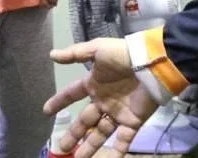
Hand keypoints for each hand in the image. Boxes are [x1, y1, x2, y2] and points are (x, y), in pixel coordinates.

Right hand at [43, 38, 158, 157]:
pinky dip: (117, 151)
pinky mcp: (133, 122)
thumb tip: (52, 56)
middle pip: (84, 120)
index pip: (72, 94)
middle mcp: (103, 101)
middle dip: (73, 134)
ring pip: (100, 133)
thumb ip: (74, 53)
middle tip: (62, 148)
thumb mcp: (97, 49)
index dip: (59, 102)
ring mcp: (118, 113)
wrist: (151, 64)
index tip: (46, 111)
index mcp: (93, 84)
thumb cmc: (122, 55)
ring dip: (90, 146)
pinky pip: (123, 140)